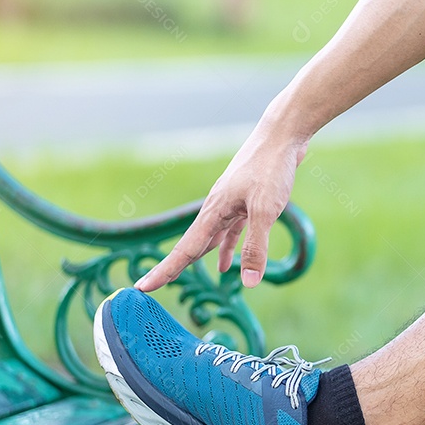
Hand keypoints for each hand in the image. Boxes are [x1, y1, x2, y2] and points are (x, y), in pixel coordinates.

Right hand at [136, 125, 307, 291]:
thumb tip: (248, 283)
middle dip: (172, 268)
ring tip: (182, 280)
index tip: (142, 288)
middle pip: (190, 246)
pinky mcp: (246, 202)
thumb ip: (256, 247)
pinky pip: (230, 232)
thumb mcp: (266, 210)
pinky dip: (226, 248)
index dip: (164, 271)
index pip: (184, 250)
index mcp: (213, 212)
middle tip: (150, 288)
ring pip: (209, 239)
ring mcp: (230, 205)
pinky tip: (225, 265)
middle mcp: (216, 209)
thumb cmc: (271, 169)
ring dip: (198, 259)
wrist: (282, 135)